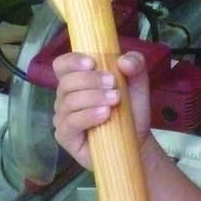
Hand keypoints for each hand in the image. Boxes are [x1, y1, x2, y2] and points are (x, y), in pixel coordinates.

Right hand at [51, 49, 152, 169]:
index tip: (92, 63)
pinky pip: (70, 122)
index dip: (73, 61)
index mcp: (77, 79)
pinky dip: (88, 116)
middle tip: (113, 83)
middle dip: (91, 80)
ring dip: (94, 97)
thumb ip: (136, 64)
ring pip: (69, 101)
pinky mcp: (65, 136)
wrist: (137, 140)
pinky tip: (105, 114)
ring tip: (115, 100)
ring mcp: (63, 117)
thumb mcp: (138, 82)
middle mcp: (65, 97)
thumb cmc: (131, 109)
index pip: (62, 65)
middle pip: (66, 82)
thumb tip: (123, 60)